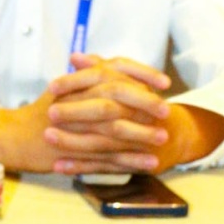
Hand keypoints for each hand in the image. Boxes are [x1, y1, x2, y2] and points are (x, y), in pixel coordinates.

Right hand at [0, 55, 174, 175]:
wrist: (13, 137)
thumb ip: (89, 74)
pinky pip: (106, 157)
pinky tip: (148, 163)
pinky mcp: (71, 152)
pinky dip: (129, 160)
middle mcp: (74, 101)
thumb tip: (111, 62)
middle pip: (114, 96)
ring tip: (162, 139)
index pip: (113, 70)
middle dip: (144, 103)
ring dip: (141, 134)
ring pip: (112, 128)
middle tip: (166, 111)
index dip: (141, 74)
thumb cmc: (42, 113)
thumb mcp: (66, 89)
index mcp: (76, 83)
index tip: (164, 82)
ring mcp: (72, 128)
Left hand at [50, 59, 223, 171]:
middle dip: (75, 111)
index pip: (103, 79)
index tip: (52, 87)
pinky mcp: (132, 161)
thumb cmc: (142, 106)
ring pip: (102, 140)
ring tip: (48, 137)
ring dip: (73, 140)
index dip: (76, 82)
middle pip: (104, 109)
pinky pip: (104, 165)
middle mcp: (137, 112)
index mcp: (132, 89)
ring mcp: (136, 139)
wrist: (175, 134)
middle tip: (50, 112)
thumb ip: (99, 69)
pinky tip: (60, 166)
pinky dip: (81, 166)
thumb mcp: (125, 82)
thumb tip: (74, 56)